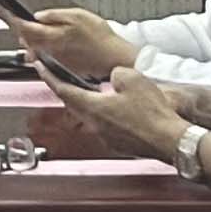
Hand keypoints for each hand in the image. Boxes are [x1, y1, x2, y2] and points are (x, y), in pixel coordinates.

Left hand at [5, 6, 135, 75]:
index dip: (15, 21)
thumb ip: (54, 15)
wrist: (114, 59)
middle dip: (21, 32)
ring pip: (34, 52)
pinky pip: (44, 59)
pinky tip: (47, 47)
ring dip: (30, 43)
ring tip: (32, 34)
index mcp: (51, 36)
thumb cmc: (100, 38)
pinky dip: (41, 52)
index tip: (10, 15)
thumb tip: (38, 16)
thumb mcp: (78, 15)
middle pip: (27, 41)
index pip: (25, 28)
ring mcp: (54, 62)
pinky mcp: (61, 69)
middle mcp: (49, 52)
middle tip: (19, 23)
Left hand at [45, 66, 190, 164]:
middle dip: (67, 89)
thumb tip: (114, 77)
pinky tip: (119, 109)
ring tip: (95, 91)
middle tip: (62, 76)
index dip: (49, 76)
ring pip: (90, 116)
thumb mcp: (132, 78)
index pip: (63, 90)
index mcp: (94, 108)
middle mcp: (95, 125)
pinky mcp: (119, 144)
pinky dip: (106, 114)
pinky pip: (107, 126)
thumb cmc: (153, 114)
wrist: (170, 141)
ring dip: (89, 102)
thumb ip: (115, 74)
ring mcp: (107, 137)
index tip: (40, 67)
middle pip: (73, 104)